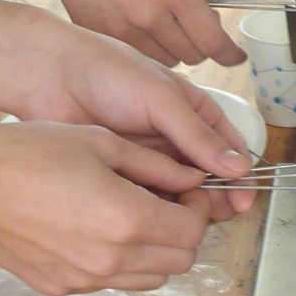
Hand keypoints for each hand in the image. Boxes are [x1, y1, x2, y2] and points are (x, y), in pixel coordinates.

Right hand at [0, 0, 259, 68]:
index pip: (213, 43)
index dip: (231, 54)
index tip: (236, 55)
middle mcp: (149, 15)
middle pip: (192, 56)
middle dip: (203, 43)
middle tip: (198, 18)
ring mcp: (119, 27)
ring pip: (163, 59)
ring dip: (174, 46)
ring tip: (168, 17)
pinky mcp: (95, 28)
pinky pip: (132, 52)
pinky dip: (144, 43)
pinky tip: (139, 16)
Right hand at [0, 123, 212, 294]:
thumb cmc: (29, 153)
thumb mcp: (101, 142)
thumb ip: (156, 165)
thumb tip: (193, 177)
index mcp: (129, 220)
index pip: (193, 231)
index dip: (199, 209)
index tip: (186, 190)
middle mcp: (112, 260)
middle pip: (180, 261)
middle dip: (183, 231)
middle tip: (165, 202)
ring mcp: (86, 280)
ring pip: (149, 278)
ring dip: (155, 251)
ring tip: (132, 215)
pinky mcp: (62, 288)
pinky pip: (111, 282)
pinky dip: (119, 262)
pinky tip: (96, 229)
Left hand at [3, 17, 256, 215]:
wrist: (53, 76)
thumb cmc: (110, 73)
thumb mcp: (162, 100)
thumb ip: (197, 135)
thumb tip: (239, 168)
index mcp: (196, 114)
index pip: (230, 151)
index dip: (240, 178)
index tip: (243, 202)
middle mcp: (177, 139)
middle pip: (209, 178)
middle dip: (217, 198)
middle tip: (215, 217)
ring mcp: (152, 160)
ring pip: (180, 193)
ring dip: (187, 209)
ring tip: (187, 221)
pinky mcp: (125, 176)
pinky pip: (148, 199)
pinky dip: (156, 211)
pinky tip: (156, 221)